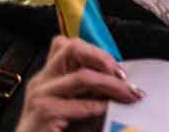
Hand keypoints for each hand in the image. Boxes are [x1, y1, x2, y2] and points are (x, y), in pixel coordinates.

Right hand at [16, 36, 142, 131]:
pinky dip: (99, 106)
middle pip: (72, 48)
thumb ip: (92, 88)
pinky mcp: (43, 113)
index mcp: (49, 75)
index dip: (97, 52)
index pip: (70, 46)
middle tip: (123, 76)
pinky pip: (80, 104)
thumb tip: (123, 78)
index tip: (118, 69)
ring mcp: (40, 95)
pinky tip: (108, 110)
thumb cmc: (61, 131)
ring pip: (82, 76)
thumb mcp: (78, 103)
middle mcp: (41, 80)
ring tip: (128, 94)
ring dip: (111, 84)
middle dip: (103, 58)